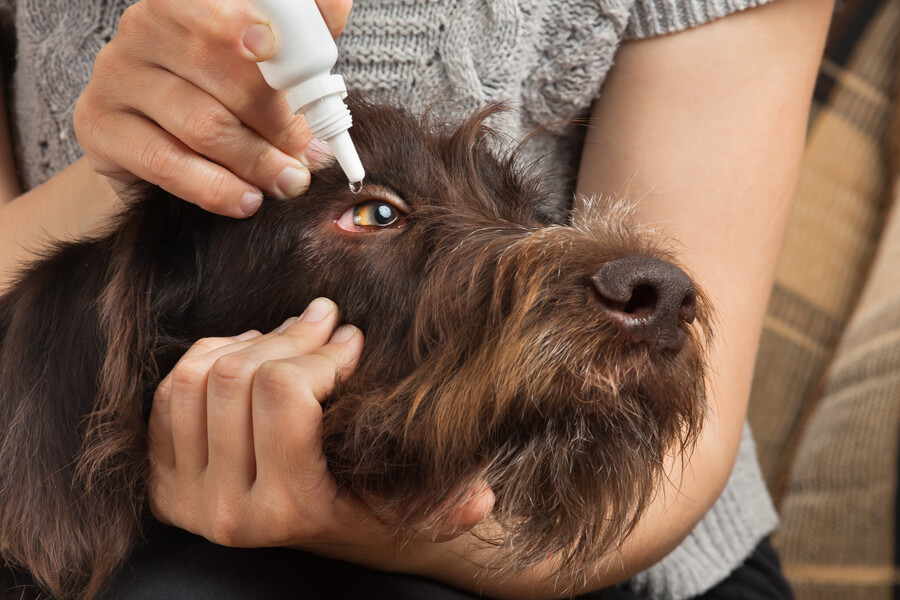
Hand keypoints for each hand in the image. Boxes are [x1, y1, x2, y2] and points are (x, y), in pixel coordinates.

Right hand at [73, 0, 350, 217]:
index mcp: (184, 3)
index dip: (236, 22)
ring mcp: (116, 77)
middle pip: (221, 75)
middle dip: (276, 120)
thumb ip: (299, 36)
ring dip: (256, 161)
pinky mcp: (100, 127)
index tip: (269, 46)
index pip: (205, 3)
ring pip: (201, 124)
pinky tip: (247, 201)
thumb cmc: (221, 93)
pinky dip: (215, 188)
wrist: (154, 144)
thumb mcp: (264, 63)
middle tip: (310, 153)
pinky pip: (167, 163)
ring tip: (289, 182)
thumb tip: (337, 7)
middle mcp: (143, 30)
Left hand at [148, 298, 492, 551]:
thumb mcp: (409, 511)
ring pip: (198, 377)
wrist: (314, 535)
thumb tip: (481, 497)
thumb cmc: (366, 510)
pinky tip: (250, 352)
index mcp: (286, 510)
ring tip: (290, 336)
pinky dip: (209, 356)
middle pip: (238, 377)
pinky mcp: (163, 475)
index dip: (321, 352)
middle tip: (326, 322)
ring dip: (248, 343)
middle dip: (290, 336)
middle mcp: (225, 509)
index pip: (283, 394)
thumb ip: (451, 509)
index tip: (352, 342)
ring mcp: (185, 493)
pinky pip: (171, 392)